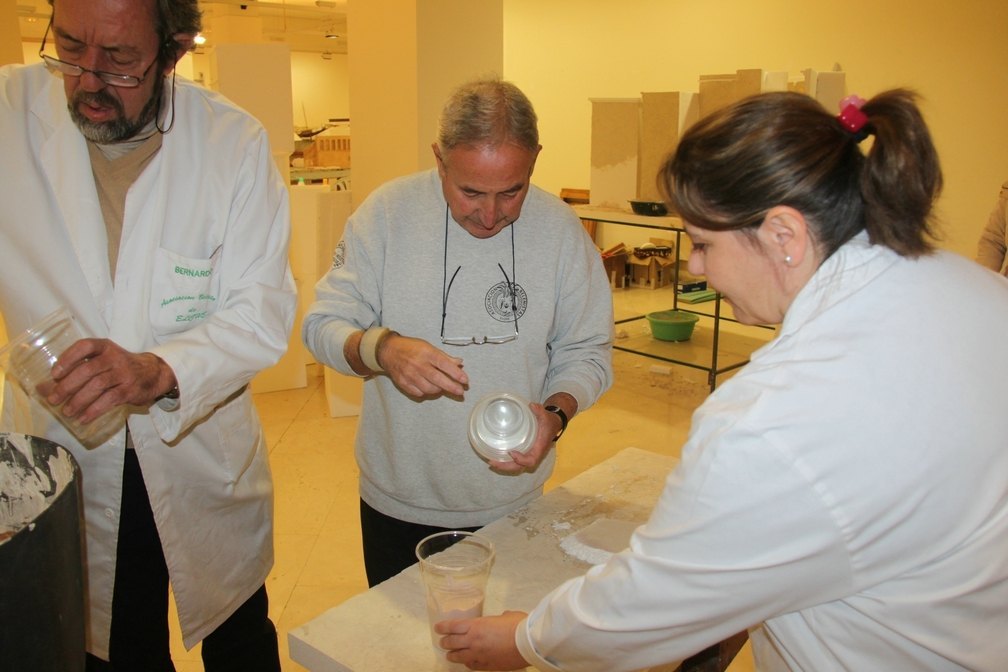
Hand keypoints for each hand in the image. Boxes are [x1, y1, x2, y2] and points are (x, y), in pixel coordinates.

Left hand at [46, 338, 175, 423]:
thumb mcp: (101, 362)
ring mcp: (124, 373)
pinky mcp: (130, 390)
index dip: (68, 358)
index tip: (54, 374)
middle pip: (88, 370)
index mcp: (105, 347)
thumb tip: (42, 388)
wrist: (153, 373)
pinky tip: (83, 418)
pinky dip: (94, 410)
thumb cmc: (119, 367)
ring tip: (66, 412)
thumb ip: (75, 371)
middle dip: (67, 386)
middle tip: (53, 400)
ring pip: (97, 386)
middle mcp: (115, 358)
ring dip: (79, 401)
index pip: (85, 346)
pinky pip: (109, 400)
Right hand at [379, 333, 468, 397]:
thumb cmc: (410, 347)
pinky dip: (426, 392)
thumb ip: (444, 357)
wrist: (388, 351)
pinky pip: (419, 393)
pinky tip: (429, 387)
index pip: (444, 364)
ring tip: (442, 386)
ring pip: (429, 389)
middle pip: (438, 379)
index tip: (465, 380)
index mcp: (426, 353)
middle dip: (452, 387)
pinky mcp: (403, 383)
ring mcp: (410, 375)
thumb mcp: (428, 347)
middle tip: (460, 391)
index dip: (456, 373)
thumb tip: (459, 363)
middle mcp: (418, 365)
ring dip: (439, 389)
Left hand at [436, 611, 528, 670]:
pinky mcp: (487, 666)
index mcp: (476, 625)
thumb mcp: (506, 616)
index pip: (452, 626)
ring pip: (458, 657)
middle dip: (445, 642)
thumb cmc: (518, 625)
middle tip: (443, 642)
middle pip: (451, 642)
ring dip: (452, 655)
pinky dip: (467, 663)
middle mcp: (473, 641)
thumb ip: (498, 618)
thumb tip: (500, 619)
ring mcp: (479, 655)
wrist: (528, 644)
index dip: (442, 627)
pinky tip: (467, 662)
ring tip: (449, 655)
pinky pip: (472, 666)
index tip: (437, 628)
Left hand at [487, 402, 558, 473]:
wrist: (552, 425)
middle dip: (507, 467)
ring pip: (517, 466)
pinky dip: (506, 462)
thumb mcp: (546, 415)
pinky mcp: (525, 452)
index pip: (531, 460)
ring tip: (491, 462)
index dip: (521, 459)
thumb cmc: (548, 422)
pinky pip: (516, 462)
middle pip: (521, 467)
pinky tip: (495, 458)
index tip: (511, 452)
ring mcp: (529, 454)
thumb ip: (540, 411)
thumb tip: (532, 406)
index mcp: (540, 448)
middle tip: (492, 462)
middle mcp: (534, 454)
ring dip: (504, 466)